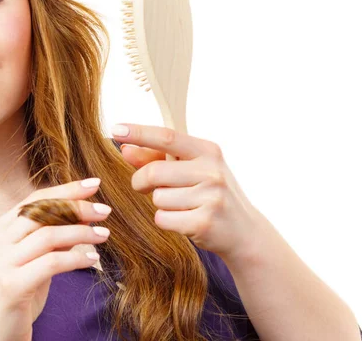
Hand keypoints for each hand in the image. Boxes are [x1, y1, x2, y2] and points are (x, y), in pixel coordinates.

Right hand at [0, 179, 111, 340]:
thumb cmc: (18, 297)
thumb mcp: (35, 261)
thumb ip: (53, 237)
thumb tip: (84, 215)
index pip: (34, 199)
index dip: (65, 189)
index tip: (93, 184)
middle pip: (41, 211)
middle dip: (77, 207)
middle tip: (104, 210)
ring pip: (48, 235)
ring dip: (82, 232)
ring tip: (104, 235)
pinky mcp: (11, 286)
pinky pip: (52, 263)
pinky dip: (77, 258)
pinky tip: (93, 259)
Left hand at [111, 123, 265, 261]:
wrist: (245, 232)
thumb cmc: (211, 195)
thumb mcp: (190, 171)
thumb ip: (156, 159)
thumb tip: (126, 149)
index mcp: (208, 151)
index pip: (167, 137)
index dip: (139, 133)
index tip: (116, 129)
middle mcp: (212, 170)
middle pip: (154, 172)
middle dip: (141, 181)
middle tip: (146, 187)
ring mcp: (211, 196)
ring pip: (157, 198)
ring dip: (161, 204)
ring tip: (182, 206)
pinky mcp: (205, 222)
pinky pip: (163, 218)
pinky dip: (166, 221)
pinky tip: (185, 220)